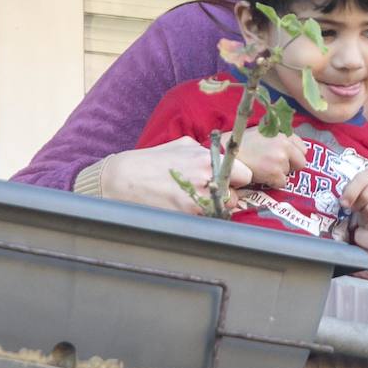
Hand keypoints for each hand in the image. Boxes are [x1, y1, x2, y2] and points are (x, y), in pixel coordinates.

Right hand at [100, 138, 251, 214]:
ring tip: (195, 203)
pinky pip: (206, 222)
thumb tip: (222, 158)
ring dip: (214, 210)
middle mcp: (207, 179)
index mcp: (208, 159)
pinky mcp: (186, 217)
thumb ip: (206, 152)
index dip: (237, 179)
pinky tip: (185, 211)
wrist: (122, 179)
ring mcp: (197, 201)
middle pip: (236, 197)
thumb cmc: (152, 160)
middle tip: (210, 194)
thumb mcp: (183, 145)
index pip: (244, 175)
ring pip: (222, 212)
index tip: (229, 181)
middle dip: (227, 197)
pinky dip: (200, 219)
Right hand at [234, 127, 307, 187]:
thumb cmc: (242, 143)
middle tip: (276, 166)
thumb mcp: (262, 132)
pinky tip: (262, 176)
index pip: (303, 148)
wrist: (226, 154)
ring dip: (279, 174)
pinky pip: (282, 183)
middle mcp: (284, 144)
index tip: (286, 158)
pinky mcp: (275, 173)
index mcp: (283, 133)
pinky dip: (273, 182)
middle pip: (301, 162)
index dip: (294, 155)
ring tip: (263, 168)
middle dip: (291, 166)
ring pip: (289, 173)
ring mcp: (280, 159)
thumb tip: (290, 148)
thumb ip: (277, 138)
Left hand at [340, 169, 367, 229]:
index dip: (350, 193)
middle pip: (366, 196)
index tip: (344, 204)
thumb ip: (348, 193)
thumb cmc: (365, 198)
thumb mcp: (354, 191)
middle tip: (357, 209)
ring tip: (366, 212)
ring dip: (366, 215)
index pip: (361, 180)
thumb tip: (344, 203)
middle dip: (358, 206)